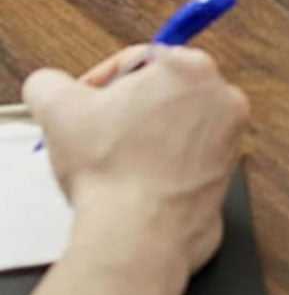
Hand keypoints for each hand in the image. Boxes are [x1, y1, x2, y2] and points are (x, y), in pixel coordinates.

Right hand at [23, 46, 249, 278]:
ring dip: (150, 136)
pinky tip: (142, 179)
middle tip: (100, 132)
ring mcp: (232, 134)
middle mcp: (221, 94)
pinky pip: (193, 156)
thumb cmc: (111, 170)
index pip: (138, 61)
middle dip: (130, 109)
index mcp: (189, 66)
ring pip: (180, 123)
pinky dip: (170, 163)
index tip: (84, 105)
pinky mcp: (230, 169)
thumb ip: (50, 84)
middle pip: (164, 90)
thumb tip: (52, 86)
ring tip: (120, 160)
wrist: (139, 233)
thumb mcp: (58, 110)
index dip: (102, 83)